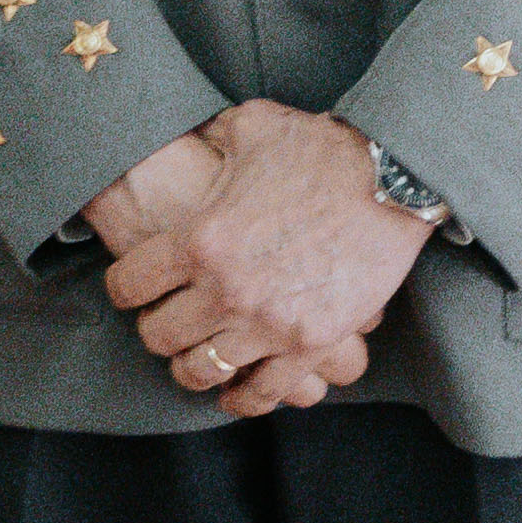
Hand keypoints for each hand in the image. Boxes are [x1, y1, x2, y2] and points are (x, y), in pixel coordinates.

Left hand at [98, 101, 424, 414]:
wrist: (396, 178)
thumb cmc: (325, 148)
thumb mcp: (254, 124)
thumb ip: (211, 134)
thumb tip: (192, 133)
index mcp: (202, 238)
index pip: (130, 285)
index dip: (124, 288)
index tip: (135, 289)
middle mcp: (226, 288)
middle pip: (158, 335)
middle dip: (156, 329)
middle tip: (168, 320)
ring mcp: (268, 323)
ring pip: (201, 370)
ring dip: (193, 366)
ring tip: (197, 357)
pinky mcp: (310, 344)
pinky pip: (260, 393)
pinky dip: (242, 397)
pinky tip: (236, 390)